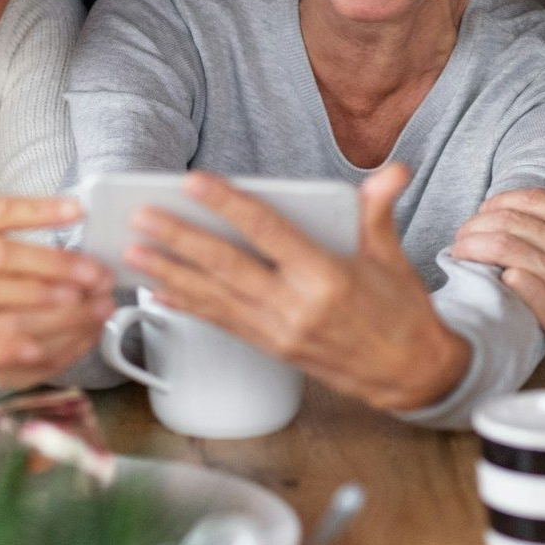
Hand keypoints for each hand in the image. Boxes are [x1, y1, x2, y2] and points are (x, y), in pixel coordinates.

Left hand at [123, 165, 469, 412]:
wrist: (410, 374)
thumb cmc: (401, 311)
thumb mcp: (394, 256)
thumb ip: (380, 210)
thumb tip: (393, 170)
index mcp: (327, 277)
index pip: (267, 231)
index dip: (227, 205)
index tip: (193, 183)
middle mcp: (297, 307)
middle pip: (227, 267)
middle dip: (180, 240)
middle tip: (143, 216)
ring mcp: (280, 332)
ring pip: (214, 299)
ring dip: (171, 274)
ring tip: (134, 253)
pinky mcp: (272, 349)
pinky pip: (221, 324)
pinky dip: (188, 307)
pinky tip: (160, 294)